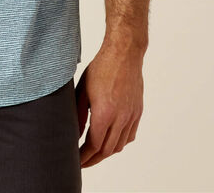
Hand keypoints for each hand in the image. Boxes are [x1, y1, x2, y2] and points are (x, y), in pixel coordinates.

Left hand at [75, 43, 143, 167]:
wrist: (124, 53)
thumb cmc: (101, 67)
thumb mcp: (82, 89)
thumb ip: (78, 114)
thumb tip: (75, 134)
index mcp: (105, 113)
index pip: (94, 146)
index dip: (84, 157)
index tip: (76, 161)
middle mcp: (121, 118)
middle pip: (107, 150)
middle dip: (94, 159)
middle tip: (82, 161)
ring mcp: (131, 115)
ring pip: (120, 145)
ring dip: (107, 152)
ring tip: (95, 152)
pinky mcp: (138, 111)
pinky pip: (130, 135)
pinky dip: (120, 142)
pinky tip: (111, 139)